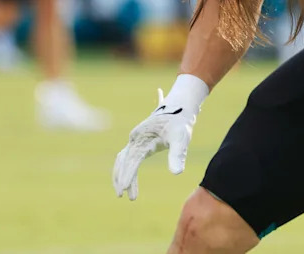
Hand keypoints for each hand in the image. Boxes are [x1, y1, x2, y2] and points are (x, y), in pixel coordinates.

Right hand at [112, 74, 208, 200]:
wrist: (180, 106)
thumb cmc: (181, 122)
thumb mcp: (181, 139)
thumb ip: (177, 155)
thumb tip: (176, 173)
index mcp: (142, 138)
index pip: (132, 160)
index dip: (128, 176)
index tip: (125, 190)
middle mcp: (136, 138)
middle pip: (123, 161)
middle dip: (122, 179)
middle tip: (125, 196)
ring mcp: (136, 139)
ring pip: (123, 160)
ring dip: (123, 176)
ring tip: (129, 194)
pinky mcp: (140, 141)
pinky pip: (129, 158)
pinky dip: (128, 170)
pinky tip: (130, 184)